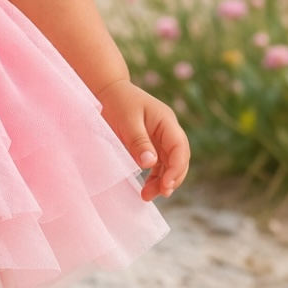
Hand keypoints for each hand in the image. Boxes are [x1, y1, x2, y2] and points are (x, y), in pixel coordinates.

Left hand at [97, 78, 189, 201]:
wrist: (107, 91)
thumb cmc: (117, 102)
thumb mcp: (127, 120)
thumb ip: (138, 141)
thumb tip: (150, 163)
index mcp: (167, 121)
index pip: (180, 148)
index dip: (177, 168)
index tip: (166, 185)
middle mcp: (168, 131)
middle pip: (179, 159)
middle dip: (171, 179)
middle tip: (158, 194)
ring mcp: (161, 138)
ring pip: (169, 164)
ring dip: (162, 181)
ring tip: (147, 195)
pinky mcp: (151, 145)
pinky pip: (159, 164)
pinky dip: (155, 177)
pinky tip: (146, 188)